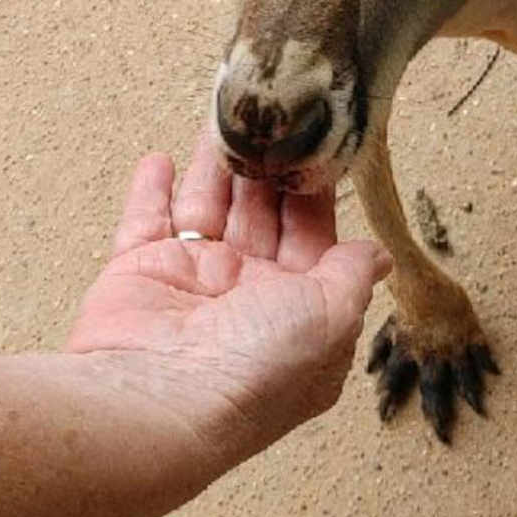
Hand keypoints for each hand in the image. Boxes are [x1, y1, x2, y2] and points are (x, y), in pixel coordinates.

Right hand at [67, 130, 390, 468]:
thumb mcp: (331, 318)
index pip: (312, 241)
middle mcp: (244, 300)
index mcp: (297, 316)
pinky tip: (163, 159)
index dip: (314, 195)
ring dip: (215, 165)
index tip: (318, 143)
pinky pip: (146, 223)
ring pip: (207, 209)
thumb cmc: (253, 370)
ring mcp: (190, 286)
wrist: (159, 400)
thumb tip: (378, 255)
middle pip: (260, 217)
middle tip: (271, 116)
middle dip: (266, 170)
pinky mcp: (138, 275)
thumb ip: (351, 276)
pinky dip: (152, 192)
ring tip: (227, 118)